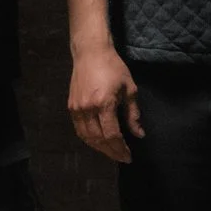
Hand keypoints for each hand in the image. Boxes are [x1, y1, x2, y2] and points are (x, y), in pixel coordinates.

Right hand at [67, 43, 143, 162]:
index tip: (129, 156)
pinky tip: (98, 142)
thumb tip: (139, 134)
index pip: (112, 135)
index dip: (120, 148)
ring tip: (111, 152)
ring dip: (100, 148)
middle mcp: (88, 109)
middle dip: (111, 152)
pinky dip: (89, 139)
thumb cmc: (113, 67)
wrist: (90, 52)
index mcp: (104, 103)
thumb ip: (133, 114)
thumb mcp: (129, 89)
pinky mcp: (71, 107)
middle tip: (122, 158)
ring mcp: (77, 108)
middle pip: (99, 139)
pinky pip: (79, 129)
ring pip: (87, 137)